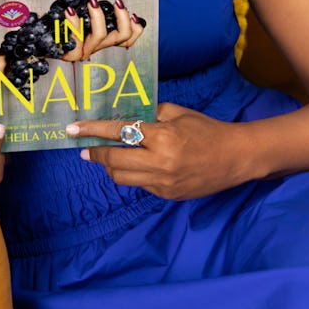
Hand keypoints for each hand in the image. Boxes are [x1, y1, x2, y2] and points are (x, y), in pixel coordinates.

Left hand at [62, 0, 144, 61]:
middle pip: (123, 37)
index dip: (136, 27)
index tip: (133, 13)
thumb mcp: (78, 15)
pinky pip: (76, 39)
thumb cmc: (58, 25)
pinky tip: (69, 10)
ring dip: (98, 15)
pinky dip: (74, 22)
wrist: (38, 41)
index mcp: (102, 39)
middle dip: (123, 17)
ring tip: (91, 1)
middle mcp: (96, 46)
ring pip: (101, 36)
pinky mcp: (70, 54)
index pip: (128, 38)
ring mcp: (84, 51)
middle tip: (116, 1)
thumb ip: (90, 10)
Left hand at [66, 103, 250, 199]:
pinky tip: (136, 165)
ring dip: (110, 167)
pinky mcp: (167, 195)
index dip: (92, 131)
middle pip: (113, 162)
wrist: (235, 158)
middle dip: (95, 154)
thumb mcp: (178, 114)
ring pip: (122, 178)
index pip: (119, 132)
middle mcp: (160, 163)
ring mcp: (163, 183)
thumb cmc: (207, 130)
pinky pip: (140, 185)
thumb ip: (151, 115)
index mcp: (162, 137)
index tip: (73, 130)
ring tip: (107, 157)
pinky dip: (133, 174)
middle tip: (85, 149)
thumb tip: (124, 118)